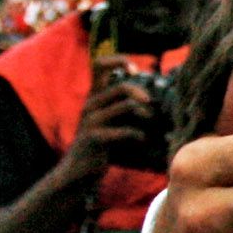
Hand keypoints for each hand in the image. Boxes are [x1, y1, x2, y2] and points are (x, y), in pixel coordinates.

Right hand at [63, 67, 161, 186]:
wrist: (77, 172)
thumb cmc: (100, 146)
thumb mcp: (110, 121)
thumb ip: (123, 107)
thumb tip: (154, 97)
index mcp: (94, 97)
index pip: (98, 65)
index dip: (117, 60)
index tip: (133, 69)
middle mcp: (90, 105)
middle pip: (120, 87)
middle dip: (140, 93)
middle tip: (150, 104)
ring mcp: (91, 121)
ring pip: (125, 106)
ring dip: (145, 115)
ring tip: (150, 124)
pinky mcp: (94, 138)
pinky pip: (124, 131)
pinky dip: (138, 135)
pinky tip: (142, 141)